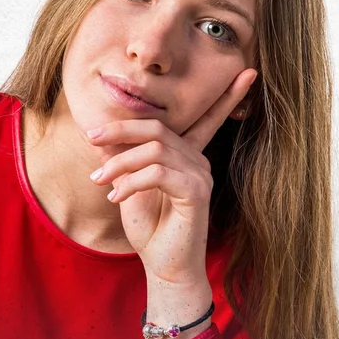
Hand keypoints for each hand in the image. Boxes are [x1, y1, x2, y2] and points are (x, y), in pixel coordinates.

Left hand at [88, 68, 256, 283]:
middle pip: (158, 127)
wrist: (164, 266)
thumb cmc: (150, 227)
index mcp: (187, 155)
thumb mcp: (128, 187)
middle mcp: (198, 159)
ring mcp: (200, 174)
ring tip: (100, 180)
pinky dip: (131, 180)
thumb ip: (120, 161)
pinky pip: (158, 172)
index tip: (247, 71)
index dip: (227, 96)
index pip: (207, 118)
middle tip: (91, 138)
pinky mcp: (196, 192)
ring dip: (120, 161)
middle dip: (121, 129)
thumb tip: (99, 136)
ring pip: (155, 148)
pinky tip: (117, 197)